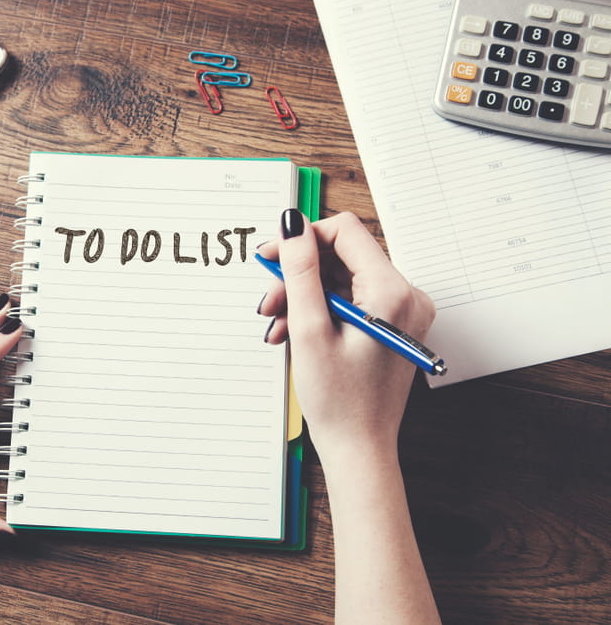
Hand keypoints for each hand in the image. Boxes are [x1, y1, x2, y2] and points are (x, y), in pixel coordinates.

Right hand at [257, 210, 435, 460]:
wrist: (359, 448)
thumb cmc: (339, 401)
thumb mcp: (309, 329)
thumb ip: (300, 271)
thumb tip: (292, 225)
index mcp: (392, 292)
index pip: (344, 232)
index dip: (302, 239)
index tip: (271, 255)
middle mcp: (406, 296)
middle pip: (342, 258)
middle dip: (299, 275)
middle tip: (269, 300)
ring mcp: (401, 312)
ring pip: (342, 280)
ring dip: (304, 296)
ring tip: (277, 325)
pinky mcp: (392, 325)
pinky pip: (351, 300)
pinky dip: (320, 311)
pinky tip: (294, 332)